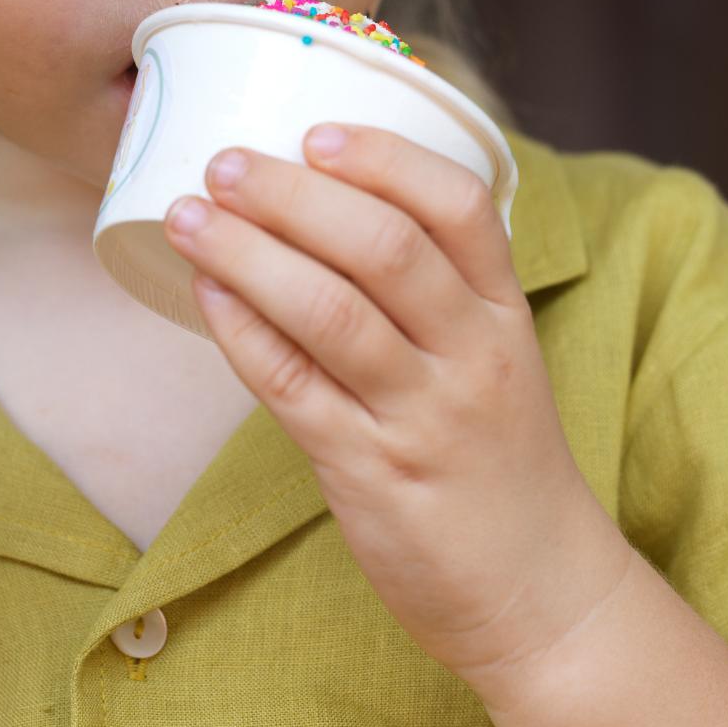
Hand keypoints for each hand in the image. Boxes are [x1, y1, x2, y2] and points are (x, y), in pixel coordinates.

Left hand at [167, 127, 631, 690]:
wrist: (540, 595)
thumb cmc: (500, 467)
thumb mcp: (494, 363)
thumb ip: (432, 294)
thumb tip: (325, 209)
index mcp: (504, 315)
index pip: (459, 206)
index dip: (383, 158)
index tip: (315, 131)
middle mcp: (472, 356)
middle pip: (383, 247)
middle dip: (292, 194)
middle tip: (223, 164)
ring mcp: (423, 417)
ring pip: (329, 311)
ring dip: (248, 253)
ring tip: (187, 218)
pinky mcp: (371, 474)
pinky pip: (294, 388)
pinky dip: (243, 332)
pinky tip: (206, 294)